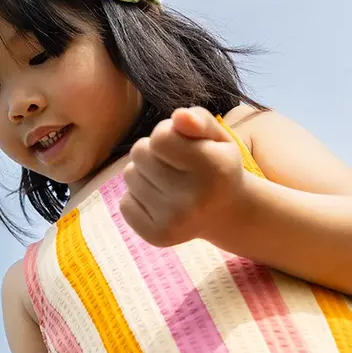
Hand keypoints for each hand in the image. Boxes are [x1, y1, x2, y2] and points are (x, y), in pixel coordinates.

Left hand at [120, 107, 245, 247]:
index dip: (166, 133)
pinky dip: (138, 198)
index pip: (160, 137)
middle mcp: (194, 199)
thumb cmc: (217, 166)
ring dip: (144, 173)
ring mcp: (174, 221)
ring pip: (129, 176)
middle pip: (139, 153)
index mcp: (214, 168)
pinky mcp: (156, 236)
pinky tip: (161, 201)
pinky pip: (125, 203)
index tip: (181, 143)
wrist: (226, 214)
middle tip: (174, 165)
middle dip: (152, 152)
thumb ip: (200, 119)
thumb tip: (178, 116)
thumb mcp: (218, 137)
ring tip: (169, 182)